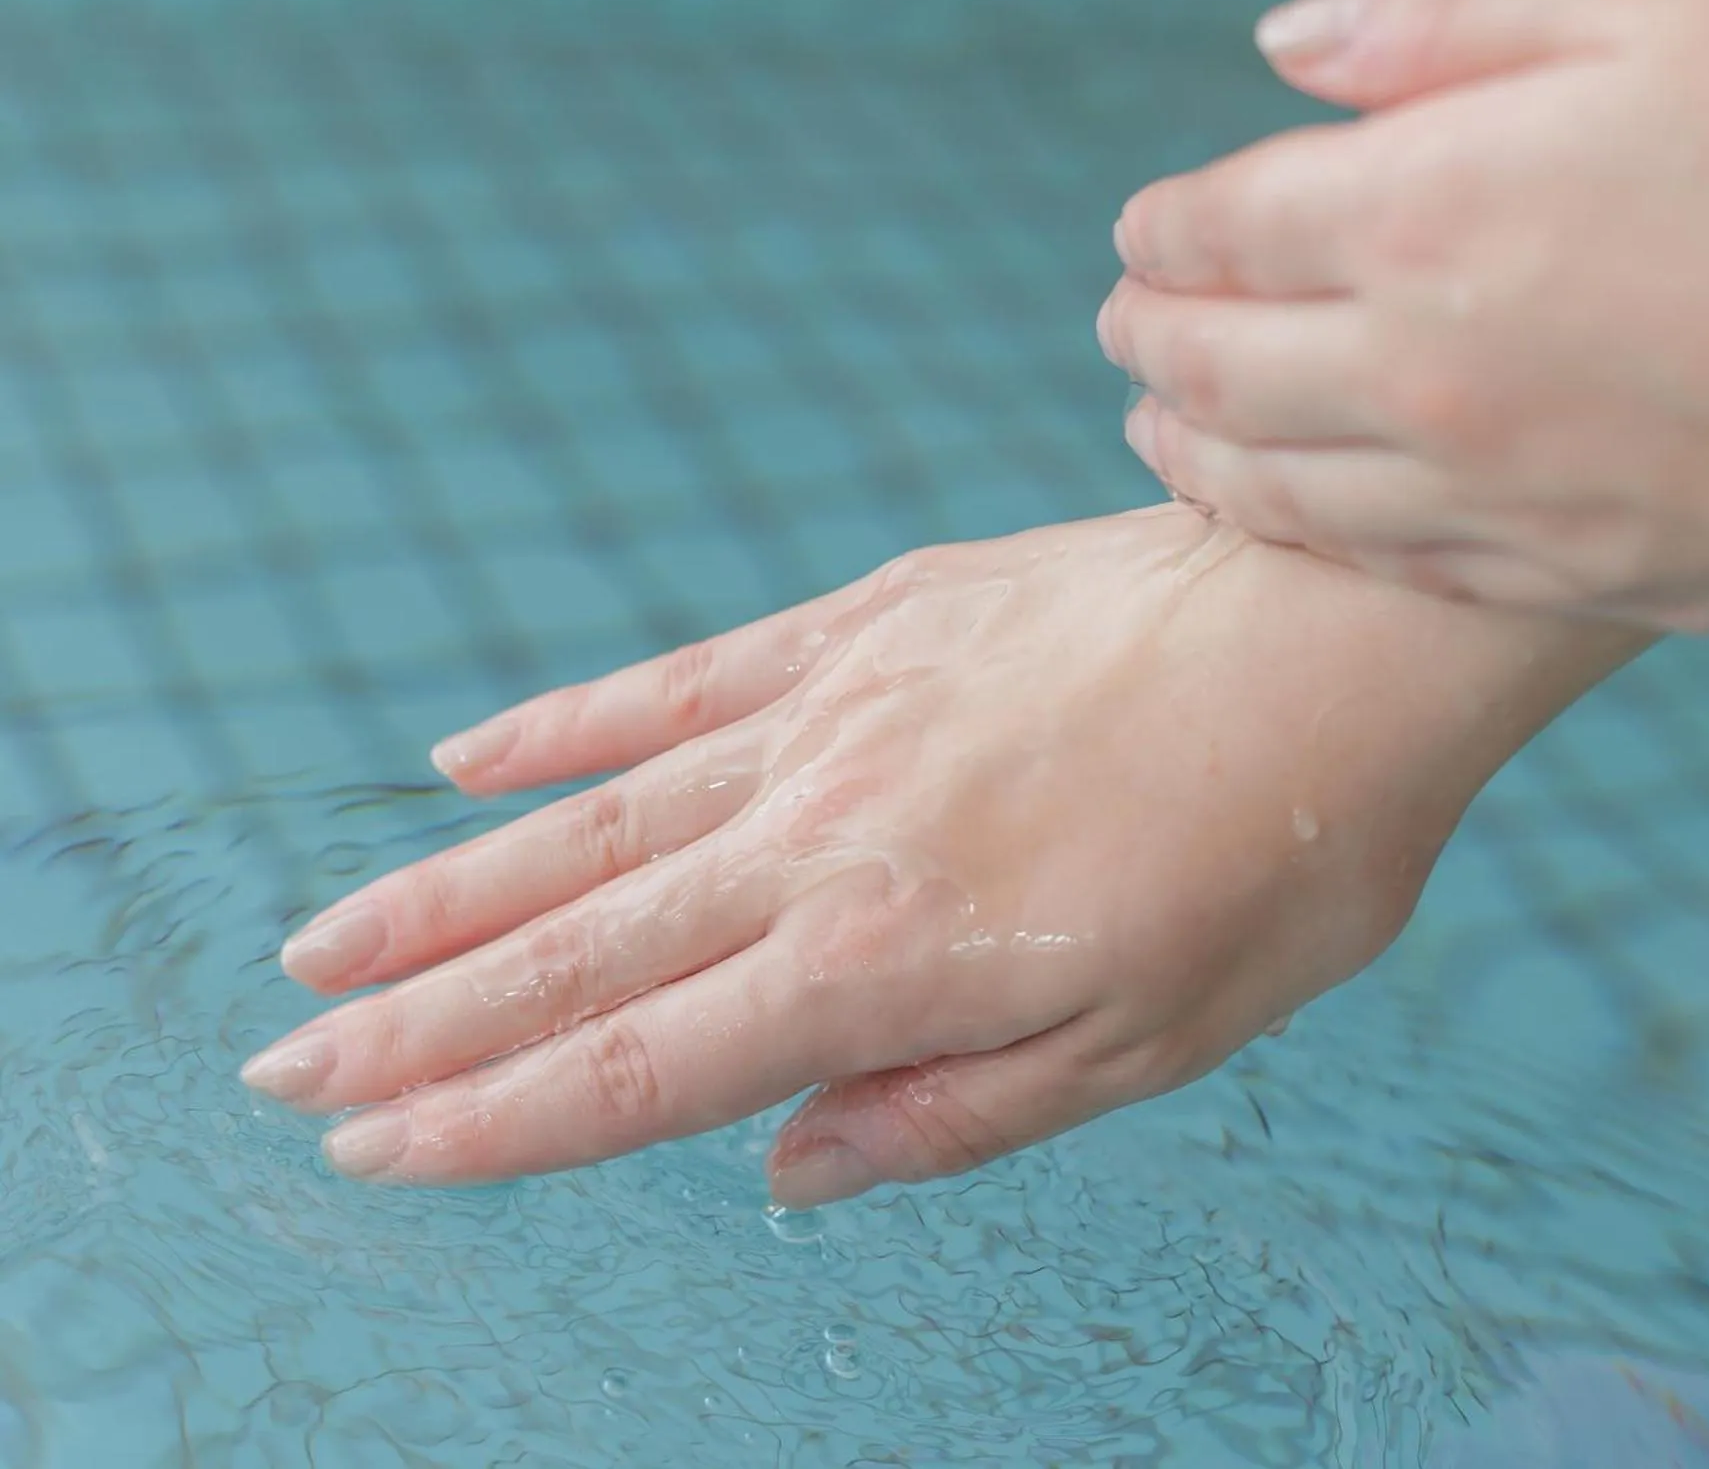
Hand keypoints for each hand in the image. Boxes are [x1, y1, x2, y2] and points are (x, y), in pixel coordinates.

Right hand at [241, 507, 1640, 1205]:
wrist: (1344, 621)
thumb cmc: (1280, 849)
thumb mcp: (1152, 1039)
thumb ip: (951, 1110)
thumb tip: (790, 1166)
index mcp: (891, 959)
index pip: (640, 1065)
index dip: (493, 1118)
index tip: (373, 1148)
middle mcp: (826, 835)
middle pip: (577, 949)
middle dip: (418, 1021)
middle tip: (285, 1060)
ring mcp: (833, 714)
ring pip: (594, 822)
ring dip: (448, 888)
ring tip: (324, 938)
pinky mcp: (866, 622)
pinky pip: (682, 682)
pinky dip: (568, 723)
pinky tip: (470, 751)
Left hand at [1101, 0, 1708, 630]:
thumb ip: (1452, 12)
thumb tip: (1288, 51)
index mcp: (1432, 211)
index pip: (1222, 230)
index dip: (1161, 227)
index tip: (1140, 228)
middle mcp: (1431, 378)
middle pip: (1217, 370)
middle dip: (1147, 340)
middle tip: (1121, 327)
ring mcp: (1502, 499)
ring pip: (1281, 492)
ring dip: (1195, 451)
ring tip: (1158, 429)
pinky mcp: (1582, 575)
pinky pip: (1391, 570)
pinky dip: (1304, 537)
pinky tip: (1288, 516)